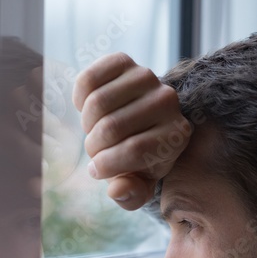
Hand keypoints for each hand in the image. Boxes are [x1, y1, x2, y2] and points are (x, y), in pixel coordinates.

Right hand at [73, 53, 191, 209]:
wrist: (139, 123)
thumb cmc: (140, 159)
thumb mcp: (139, 183)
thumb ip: (130, 195)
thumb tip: (118, 189)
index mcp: (177, 134)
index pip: (135, 150)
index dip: (107, 165)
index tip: (98, 170)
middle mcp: (168, 101)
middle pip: (112, 127)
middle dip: (94, 146)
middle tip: (95, 151)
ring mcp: (147, 77)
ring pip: (97, 104)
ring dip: (86, 124)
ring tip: (93, 131)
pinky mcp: (125, 62)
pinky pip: (88, 80)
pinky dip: (79, 99)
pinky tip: (87, 109)